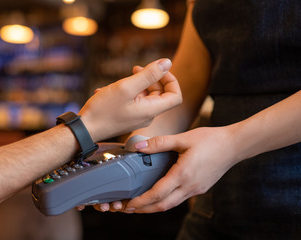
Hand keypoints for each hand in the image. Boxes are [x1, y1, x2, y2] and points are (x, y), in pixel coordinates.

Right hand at [78, 58, 181, 141]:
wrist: (84, 129)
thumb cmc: (103, 110)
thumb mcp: (127, 87)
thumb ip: (148, 75)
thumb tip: (167, 62)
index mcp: (151, 110)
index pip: (175, 95)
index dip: (170, 80)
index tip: (157, 69)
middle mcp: (147, 115)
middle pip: (160, 93)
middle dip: (150, 78)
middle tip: (134, 69)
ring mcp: (137, 116)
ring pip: (145, 95)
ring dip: (135, 84)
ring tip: (118, 81)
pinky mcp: (128, 117)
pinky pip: (133, 101)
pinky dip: (125, 92)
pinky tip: (108, 90)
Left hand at [122, 126, 239, 212]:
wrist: (235, 145)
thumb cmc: (211, 140)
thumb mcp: (184, 138)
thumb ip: (160, 143)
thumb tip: (139, 146)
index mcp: (183, 174)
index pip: (157, 194)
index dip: (141, 201)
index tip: (129, 204)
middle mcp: (190, 186)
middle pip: (163, 205)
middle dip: (144, 209)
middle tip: (128, 209)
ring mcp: (196, 189)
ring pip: (171, 204)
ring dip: (154, 207)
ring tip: (141, 204)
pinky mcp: (200, 188)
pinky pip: (180, 199)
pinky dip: (166, 200)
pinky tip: (160, 195)